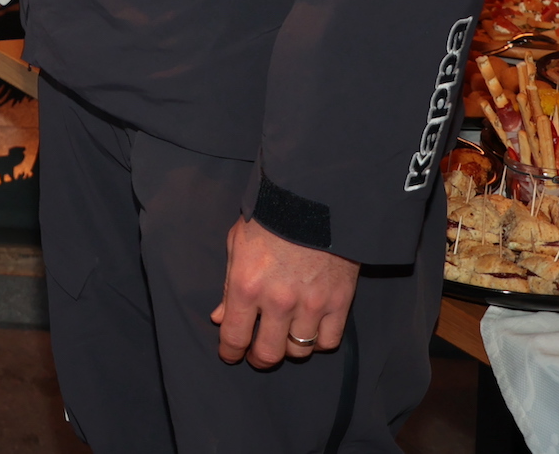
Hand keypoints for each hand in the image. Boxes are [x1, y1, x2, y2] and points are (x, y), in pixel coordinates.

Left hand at [211, 217, 357, 368]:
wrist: (314, 199)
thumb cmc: (269, 218)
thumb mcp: (237, 245)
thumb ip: (228, 286)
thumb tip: (219, 317)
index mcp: (246, 285)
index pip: (234, 337)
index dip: (230, 352)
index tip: (230, 355)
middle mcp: (277, 301)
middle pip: (268, 353)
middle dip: (259, 358)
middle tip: (257, 354)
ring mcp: (310, 304)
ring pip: (299, 350)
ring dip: (288, 348)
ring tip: (284, 336)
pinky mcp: (339, 302)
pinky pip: (328, 341)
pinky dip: (318, 341)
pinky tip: (311, 329)